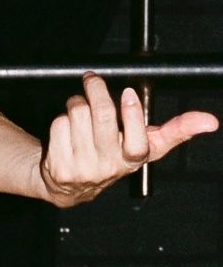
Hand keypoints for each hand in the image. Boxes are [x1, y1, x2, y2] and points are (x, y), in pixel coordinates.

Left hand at [36, 74, 218, 205]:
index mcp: (134, 159)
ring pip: (77, 115)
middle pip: (102, 117)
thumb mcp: (146, 145)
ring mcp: (83, 169)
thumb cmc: (113, 156)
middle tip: (92, 80)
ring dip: (76, 104)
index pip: (138, 142)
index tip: (128, 94)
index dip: (132, 116)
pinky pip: (59, 126)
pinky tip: (67, 131)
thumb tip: (210, 122)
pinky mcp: (58, 168)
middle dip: (96, 89)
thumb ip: (176, 130)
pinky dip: (61, 120)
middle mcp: (109, 167)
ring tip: (80, 111)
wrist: (70, 186)